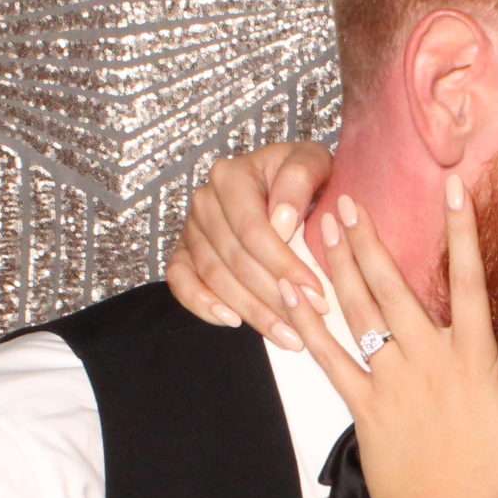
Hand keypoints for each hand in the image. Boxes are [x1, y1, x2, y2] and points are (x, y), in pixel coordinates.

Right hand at [166, 140, 335, 348]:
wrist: (283, 179)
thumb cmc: (302, 174)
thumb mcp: (312, 161)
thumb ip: (300, 179)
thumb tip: (281, 221)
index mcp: (232, 176)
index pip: (254, 230)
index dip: (284, 265)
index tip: (316, 292)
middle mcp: (205, 201)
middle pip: (235, 260)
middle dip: (274, 296)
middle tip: (309, 322)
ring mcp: (191, 229)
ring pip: (215, 278)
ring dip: (252, 311)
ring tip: (288, 335)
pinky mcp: (184, 252)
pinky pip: (181, 282)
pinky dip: (203, 305)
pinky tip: (233, 321)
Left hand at [293, 180, 497, 497]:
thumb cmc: (497, 482)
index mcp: (474, 360)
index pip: (470, 281)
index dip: (462, 231)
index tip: (452, 188)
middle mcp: (428, 361)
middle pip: (395, 286)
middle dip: (371, 238)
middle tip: (348, 197)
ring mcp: (390, 383)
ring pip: (360, 313)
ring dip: (340, 266)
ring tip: (325, 226)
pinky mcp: (362, 408)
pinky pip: (330, 359)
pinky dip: (310, 326)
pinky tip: (295, 295)